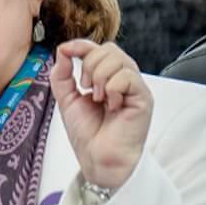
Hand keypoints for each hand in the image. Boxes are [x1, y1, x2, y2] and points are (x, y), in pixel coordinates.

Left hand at [51, 39, 152, 190]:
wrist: (97, 158)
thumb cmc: (87, 134)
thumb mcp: (66, 99)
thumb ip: (62, 74)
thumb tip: (63, 50)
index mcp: (106, 77)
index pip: (98, 48)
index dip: (81, 45)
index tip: (66, 52)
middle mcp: (122, 79)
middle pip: (109, 49)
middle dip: (89, 65)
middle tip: (86, 89)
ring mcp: (134, 87)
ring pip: (119, 59)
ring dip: (100, 77)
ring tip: (98, 98)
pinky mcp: (143, 98)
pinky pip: (128, 76)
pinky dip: (113, 88)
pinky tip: (112, 105)